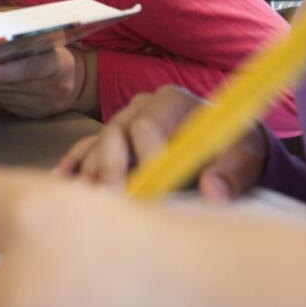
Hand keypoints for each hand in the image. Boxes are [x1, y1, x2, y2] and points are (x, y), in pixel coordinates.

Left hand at [0, 45, 96, 117]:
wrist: (78, 82)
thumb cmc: (57, 53)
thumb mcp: (49, 39)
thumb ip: (24, 34)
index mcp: (57, 65)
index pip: (28, 69)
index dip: (3, 71)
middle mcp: (51, 87)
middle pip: (11, 86)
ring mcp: (42, 104)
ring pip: (4, 98)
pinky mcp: (33, 114)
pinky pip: (5, 106)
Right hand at [53, 85, 266, 199]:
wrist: (225, 146)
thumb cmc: (234, 147)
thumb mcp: (246, 155)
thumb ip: (232, 171)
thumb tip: (212, 193)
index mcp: (172, 101)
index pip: (146, 124)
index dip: (145, 157)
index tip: (152, 188)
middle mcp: (141, 107)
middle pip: (114, 132)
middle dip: (111, 168)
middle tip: (113, 199)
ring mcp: (121, 122)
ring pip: (97, 145)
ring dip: (92, 175)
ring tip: (90, 205)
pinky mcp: (110, 141)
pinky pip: (84, 149)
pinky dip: (72, 166)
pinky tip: (60, 183)